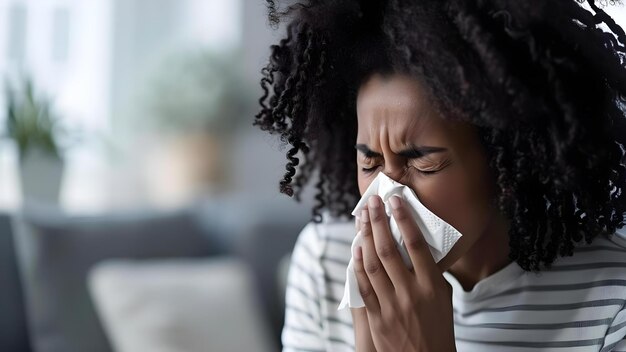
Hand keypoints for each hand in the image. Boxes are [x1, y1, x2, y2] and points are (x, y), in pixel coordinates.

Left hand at [350, 195, 455, 351]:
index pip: (417, 245)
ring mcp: (392, 305)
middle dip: (378, 222)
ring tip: (361, 219)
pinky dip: (357, 266)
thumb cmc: (438, 328)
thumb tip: (419, 247)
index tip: (395, 202)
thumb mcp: (444, 298)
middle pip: (390, 250)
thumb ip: (431, 273)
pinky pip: (363, 287)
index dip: (404, 220)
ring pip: (373, 265)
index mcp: (432, 286)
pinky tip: (356, 250)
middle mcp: (412, 293)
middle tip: (372, 202)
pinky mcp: (377, 317)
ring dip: (365, 238)